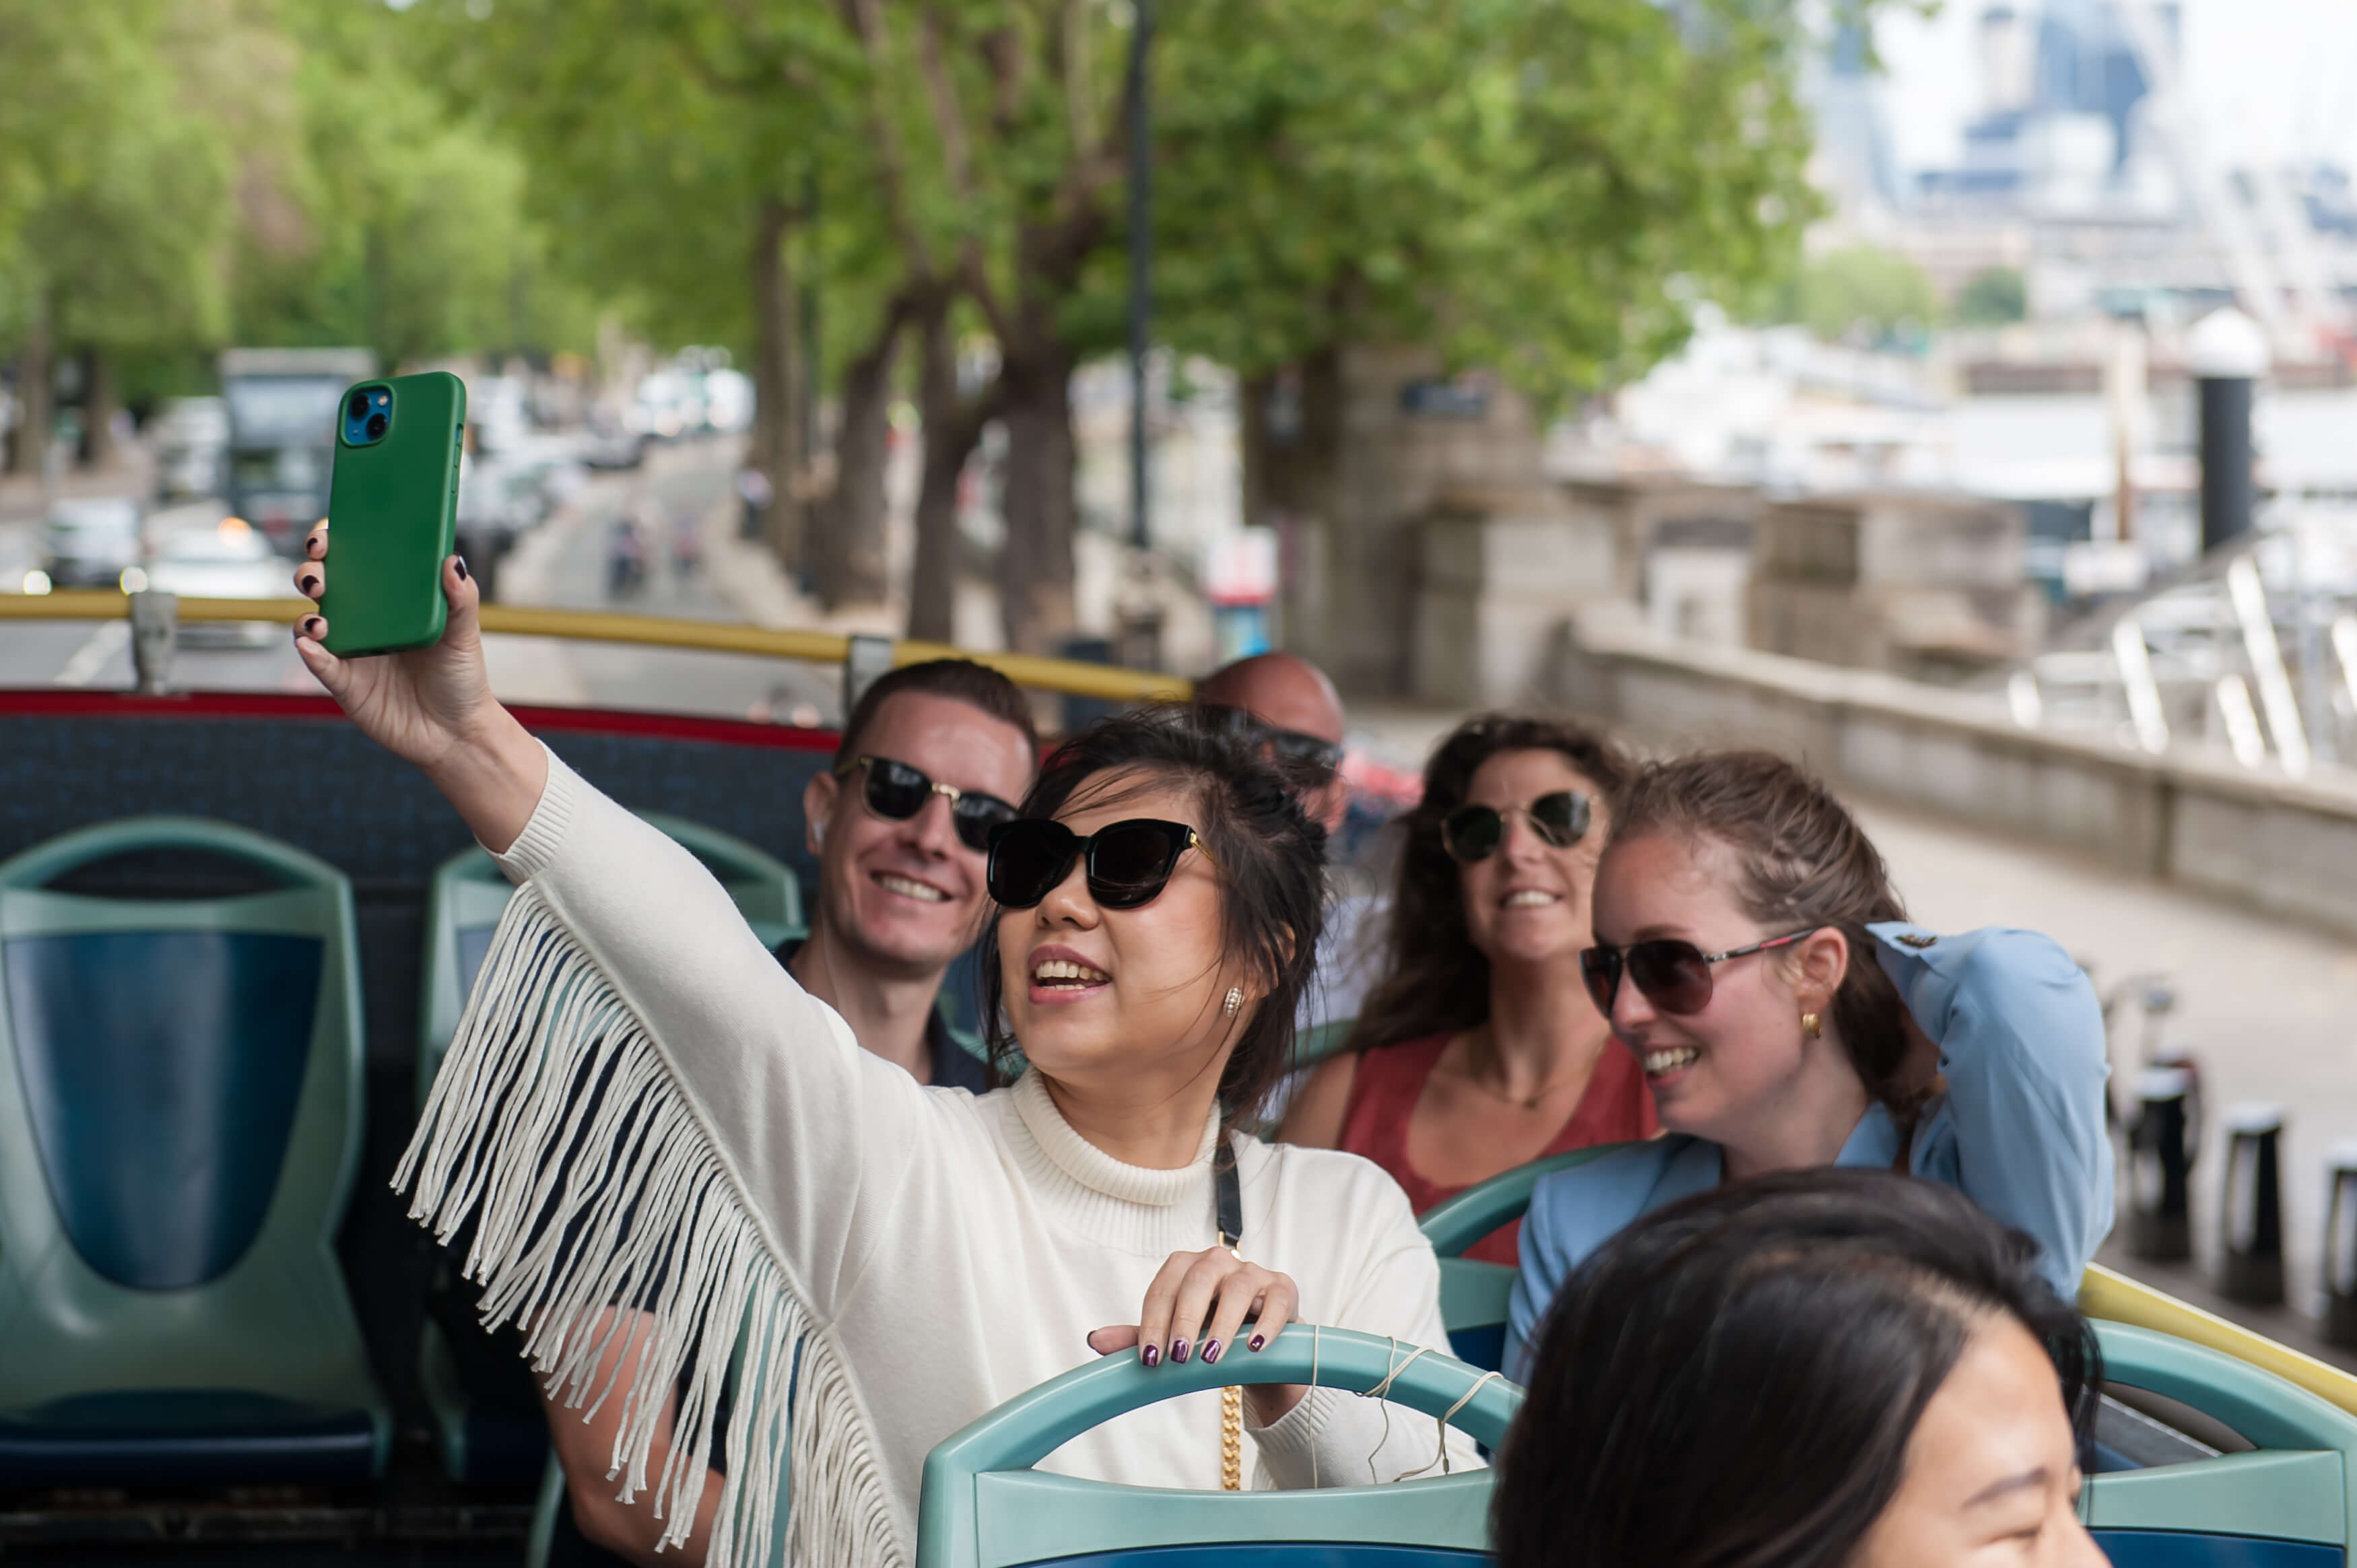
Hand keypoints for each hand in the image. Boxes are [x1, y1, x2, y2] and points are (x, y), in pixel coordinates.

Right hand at [291, 522, 498, 770]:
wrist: (456, 732)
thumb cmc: (460, 679)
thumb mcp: (464, 636)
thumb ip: (461, 598)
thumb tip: (453, 559)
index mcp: (389, 602)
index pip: (355, 564)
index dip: (334, 545)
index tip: (329, 535)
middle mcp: (363, 622)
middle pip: (323, 586)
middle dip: (311, 572)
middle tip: (319, 571)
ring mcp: (350, 652)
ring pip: (310, 623)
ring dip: (307, 614)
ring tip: (322, 617)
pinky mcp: (344, 683)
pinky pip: (319, 664)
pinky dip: (311, 652)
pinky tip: (313, 644)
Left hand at [1088, 1249, 1308, 1424]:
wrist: (1259, 1352)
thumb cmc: (1209, 1337)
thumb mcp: (1174, 1338)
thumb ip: (1139, 1337)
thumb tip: (1094, 1339)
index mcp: (1186, 1268)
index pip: (1164, 1287)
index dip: (1153, 1322)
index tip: (1148, 1360)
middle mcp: (1219, 1262)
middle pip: (1198, 1278)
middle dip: (1185, 1318)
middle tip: (1178, 1357)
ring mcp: (1253, 1273)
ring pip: (1237, 1286)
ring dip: (1222, 1324)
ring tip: (1211, 1358)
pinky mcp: (1283, 1289)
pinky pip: (1276, 1300)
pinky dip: (1265, 1324)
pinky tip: (1253, 1348)